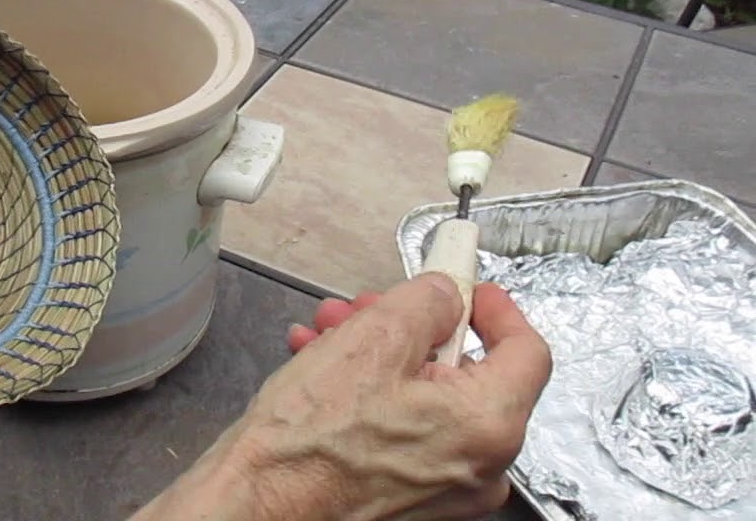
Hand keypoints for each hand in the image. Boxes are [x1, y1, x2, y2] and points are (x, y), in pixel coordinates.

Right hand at [132, 274, 550, 520]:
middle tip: (367, 305)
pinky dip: (372, 396)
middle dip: (411, 328)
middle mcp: (481, 466)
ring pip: (429, 399)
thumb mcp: (373, 339)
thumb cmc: (311, 439)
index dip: (495, 308)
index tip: (467, 288)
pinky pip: (407, 431)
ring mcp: (447, 490)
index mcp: (489, 424)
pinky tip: (321, 368)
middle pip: (467, 373)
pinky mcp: (410, 499)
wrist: (259, 502)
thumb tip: (446, 294)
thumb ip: (427, 302)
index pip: (528, 351)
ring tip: (327, 332)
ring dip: (380, 356)